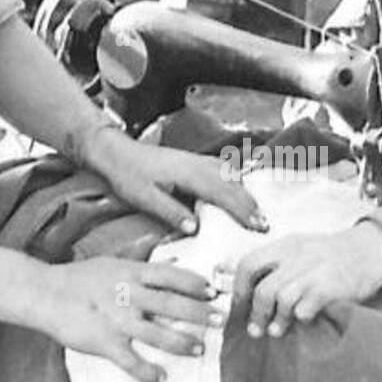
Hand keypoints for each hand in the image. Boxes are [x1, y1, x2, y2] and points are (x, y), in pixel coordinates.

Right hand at [39, 256, 224, 381]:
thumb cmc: (80, 277)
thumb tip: (173, 262)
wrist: (44, 292)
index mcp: (132, 273)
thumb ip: (142, 267)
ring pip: (158, 335)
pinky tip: (161, 377)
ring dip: (183, 344)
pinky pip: (131, 361)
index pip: (173, 276)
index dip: (196, 284)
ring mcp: (117, 320)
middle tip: (221, 321)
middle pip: (173, 305)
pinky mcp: (104, 343)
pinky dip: (147, 371)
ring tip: (200, 350)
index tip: (214, 292)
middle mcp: (129, 295)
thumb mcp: (114, 263)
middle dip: (200, 314)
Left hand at [85, 127, 268, 235]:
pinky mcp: (194, 161)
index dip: (242, 209)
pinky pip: (222, 168)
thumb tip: (194, 228)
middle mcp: (197, 164)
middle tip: (265, 223)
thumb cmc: (128, 176)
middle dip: (251, 203)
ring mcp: (197, 160)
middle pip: (232, 182)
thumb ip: (170, 212)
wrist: (116, 153)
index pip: (222, 193)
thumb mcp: (144, 198)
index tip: (257, 225)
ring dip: (246, 192)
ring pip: (230, 174)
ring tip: (258, 211)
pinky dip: (236, 180)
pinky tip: (241, 188)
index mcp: (187, 173)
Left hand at [232, 222, 381, 337]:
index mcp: (286, 245)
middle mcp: (297, 256)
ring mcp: (314, 272)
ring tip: (276, 330)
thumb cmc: (334, 255)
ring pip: (282, 300)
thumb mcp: (301, 248)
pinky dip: (300, 318)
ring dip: (277, 320)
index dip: (238, 288)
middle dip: (256, 313)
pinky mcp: (330, 288)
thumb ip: (276, 263)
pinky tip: (303, 320)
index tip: (240, 306)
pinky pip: (305, 308)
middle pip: (264, 288)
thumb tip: (241, 280)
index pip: (249, 264)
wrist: (371, 250)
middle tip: (256, 329)